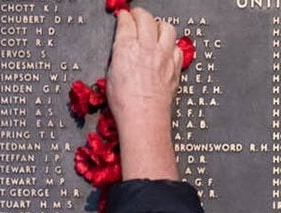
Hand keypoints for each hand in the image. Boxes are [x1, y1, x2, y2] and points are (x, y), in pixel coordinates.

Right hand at [107, 9, 182, 180]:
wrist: (143, 120)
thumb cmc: (125, 105)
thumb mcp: (111, 76)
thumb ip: (119, 57)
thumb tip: (122, 51)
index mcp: (127, 47)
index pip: (126, 21)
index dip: (124, 17)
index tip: (124, 18)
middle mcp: (147, 47)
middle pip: (146, 18)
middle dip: (139, 15)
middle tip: (136, 18)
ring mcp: (164, 56)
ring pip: (166, 27)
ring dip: (159, 26)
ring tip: (154, 30)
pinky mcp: (174, 68)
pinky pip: (177, 48)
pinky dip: (172, 46)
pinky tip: (166, 51)